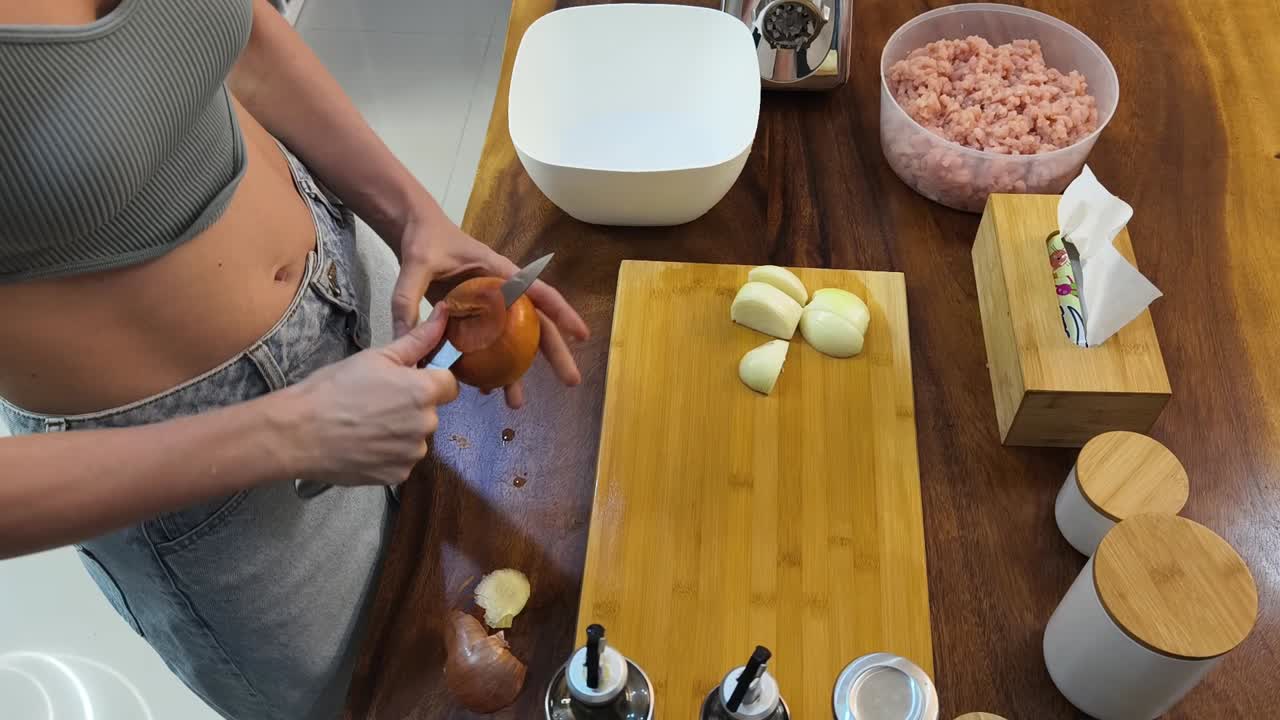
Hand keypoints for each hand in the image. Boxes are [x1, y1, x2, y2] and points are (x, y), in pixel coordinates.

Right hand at [286, 307, 459, 485]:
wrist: (298, 432)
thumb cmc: (334, 388)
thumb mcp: (376, 357)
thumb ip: (417, 339)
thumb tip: (444, 313)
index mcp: (424, 391)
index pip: (449, 384)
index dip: (429, 381)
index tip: (406, 383)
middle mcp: (426, 424)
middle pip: (431, 412)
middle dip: (412, 407)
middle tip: (376, 402)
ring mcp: (412, 453)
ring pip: (416, 437)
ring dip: (400, 432)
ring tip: (366, 425)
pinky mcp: (398, 475)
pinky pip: (402, 460)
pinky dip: (388, 454)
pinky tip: (363, 444)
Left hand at [390, 213, 589, 408]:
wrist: (414, 231)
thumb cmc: (424, 240)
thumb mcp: (416, 266)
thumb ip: (409, 299)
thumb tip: (405, 338)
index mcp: (499, 273)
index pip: (539, 293)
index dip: (563, 314)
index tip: (582, 335)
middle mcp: (501, 292)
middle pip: (536, 324)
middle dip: (555, 354)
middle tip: (571, 381)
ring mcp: (489, 306)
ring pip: (513, 342)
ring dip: (516, 372)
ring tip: (515, 403)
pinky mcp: (474, 316)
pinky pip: (487, 345)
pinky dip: (487, 366)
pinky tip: (482, 389)